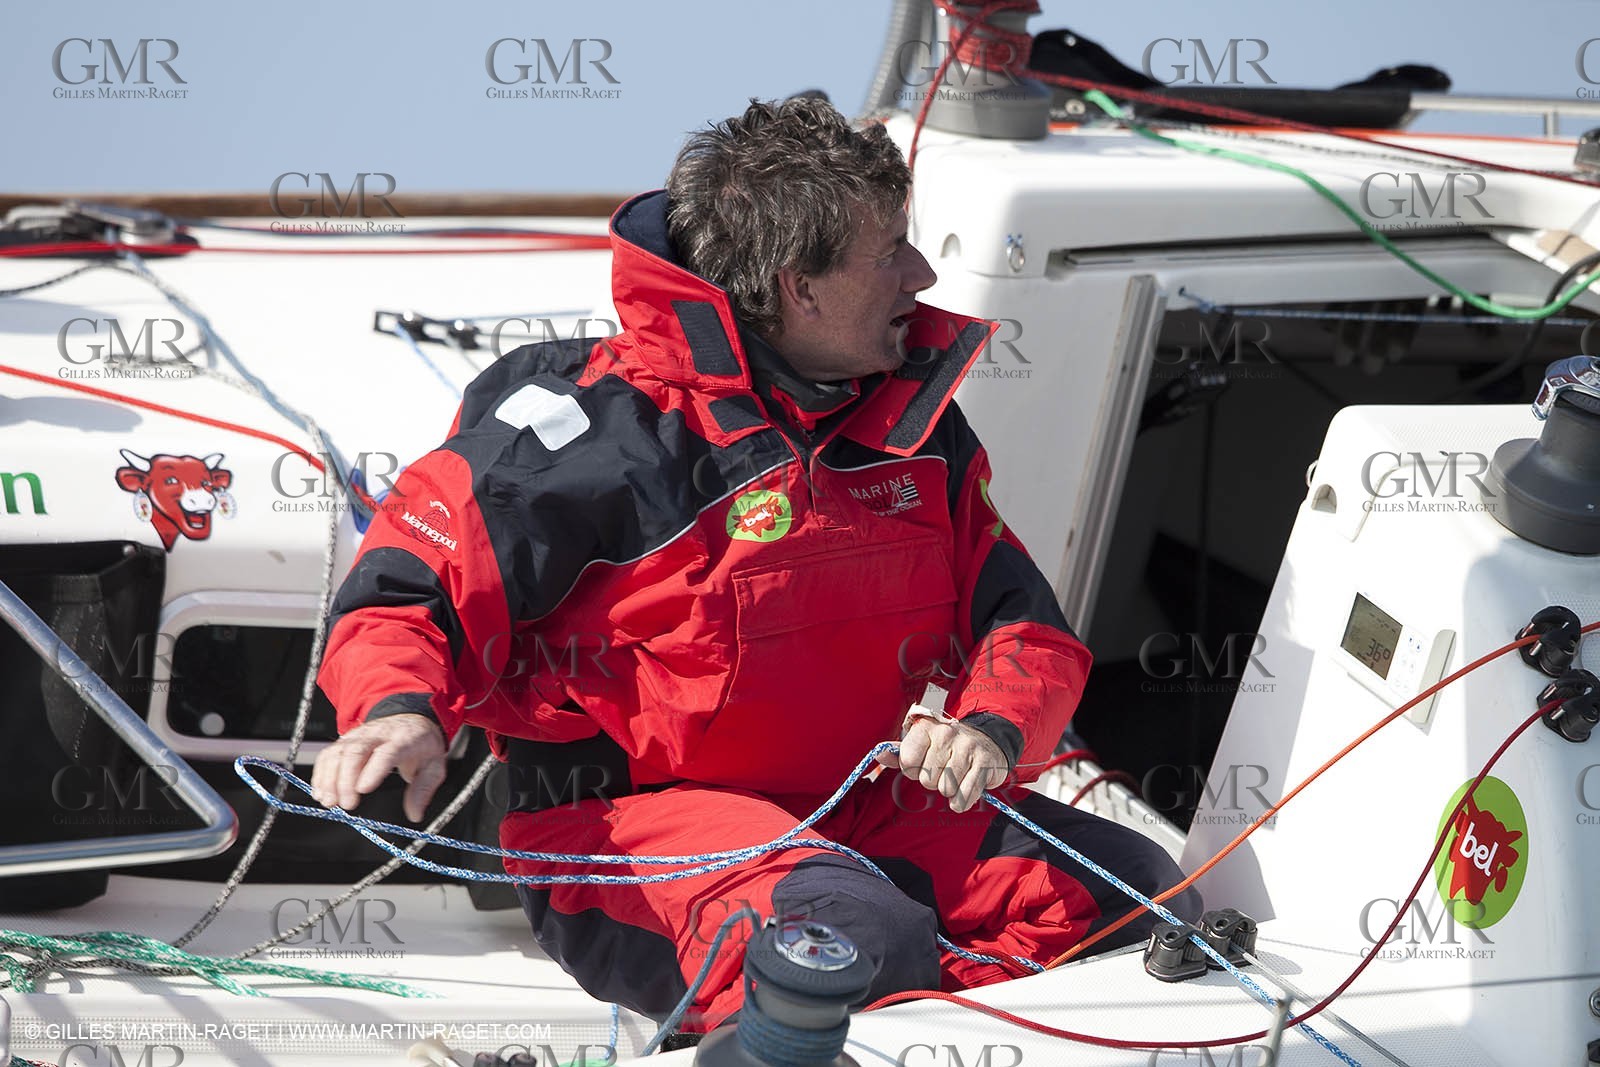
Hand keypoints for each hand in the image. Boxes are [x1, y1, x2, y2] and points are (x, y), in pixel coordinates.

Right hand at [311, 713, 447, 821]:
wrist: (412, 719)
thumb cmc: (422, 745)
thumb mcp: (434, 766)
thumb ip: (423, 790)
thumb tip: (415, 814)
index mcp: (404, 739)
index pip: (387, 752)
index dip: (374, 770)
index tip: (364, 789)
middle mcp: (378, 734)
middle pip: (356, 751)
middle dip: (346, 778)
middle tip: (347, 804)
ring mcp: (359, 735)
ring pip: (338, 752)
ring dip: (330, 778)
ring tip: (330, 802)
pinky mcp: (345, 740)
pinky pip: (328, 754)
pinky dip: (321, 773)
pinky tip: (320, 792)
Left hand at [877, 717, 1007, 812]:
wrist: (987, 742)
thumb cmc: (947, 748)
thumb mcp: (922, 745)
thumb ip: (899, 753)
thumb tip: (879, 756)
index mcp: (926, 728)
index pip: (907, 762)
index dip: (913, 770)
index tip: (922, 764)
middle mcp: (946, 734)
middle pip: (927, 779)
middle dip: (933, 781)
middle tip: (943, 770)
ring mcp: (968, 748)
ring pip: (946, 789)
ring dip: (949, 790)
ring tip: (956, 775)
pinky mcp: (985, 764)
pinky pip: (964, 797)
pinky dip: (962, 801)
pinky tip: (966, 789)